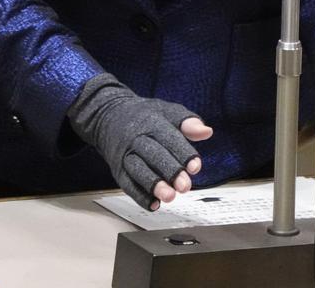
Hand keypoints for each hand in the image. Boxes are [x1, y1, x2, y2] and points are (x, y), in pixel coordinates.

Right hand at [67, 74, 213, 209]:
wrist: (108, 115)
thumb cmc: (144, 115)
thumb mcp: (167, 111)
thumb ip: (188, 122)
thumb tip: (207, 131)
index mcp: (152, 122)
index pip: (169, 138)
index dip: (183, 153)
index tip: (196, 167)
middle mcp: (137, 138)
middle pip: (153, 154)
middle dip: (170, 171)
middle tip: (185, 186)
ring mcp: (125, 154)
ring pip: (138, 170)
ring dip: (154, 185)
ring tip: (170, 196)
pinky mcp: (118, 169)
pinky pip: (127, 184)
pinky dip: (139, 196)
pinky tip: (153, 204)